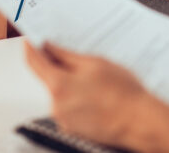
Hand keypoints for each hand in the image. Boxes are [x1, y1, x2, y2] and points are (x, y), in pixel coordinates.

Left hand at [25, 42, 167, 149]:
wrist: (137, 120)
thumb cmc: (121, 91)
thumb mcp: (95, 63)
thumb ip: (67, 55)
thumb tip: (48, 47)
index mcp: (59, 85)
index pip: (35, 63)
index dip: (31, 49)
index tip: (31, 40)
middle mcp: (56, 105)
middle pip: (49, 79)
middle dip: (58, 66)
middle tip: (76, 56)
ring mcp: (64, 119)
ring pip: (60, 93)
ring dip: (71, 83)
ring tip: (96, 79)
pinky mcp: (73, 128)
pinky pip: (68, 106)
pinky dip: (77, 97)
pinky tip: (96, 94)